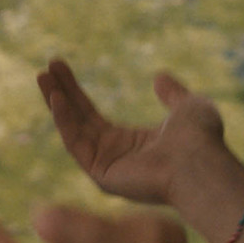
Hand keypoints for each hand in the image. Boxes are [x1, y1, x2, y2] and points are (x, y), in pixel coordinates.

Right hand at [39, 59, 228, 207]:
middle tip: (45, 68)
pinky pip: (76, 144)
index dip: (75, 91)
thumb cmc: (201, 139)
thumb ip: (172, 94)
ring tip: (42, 75)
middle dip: (61, 93)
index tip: (59, 66)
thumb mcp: (188, 106)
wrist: (201, 162)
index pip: (92, 115)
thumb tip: (159, 76)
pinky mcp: (101, 176)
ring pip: (72, 130)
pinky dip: (64, 120)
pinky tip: (56, 96)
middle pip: (78, 120)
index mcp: (132, 144)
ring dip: (56, 102)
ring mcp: (107, 168)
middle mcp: (115, 157)